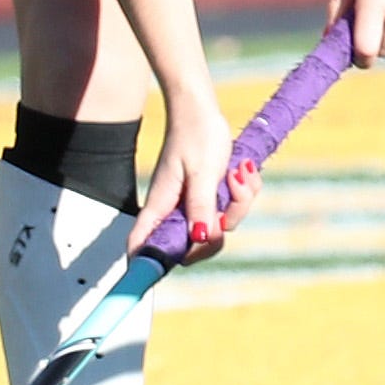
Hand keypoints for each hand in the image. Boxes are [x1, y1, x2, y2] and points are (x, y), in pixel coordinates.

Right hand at [135, 90, 249, 260]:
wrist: (203, 111)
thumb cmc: (197, 137)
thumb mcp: (203, 173)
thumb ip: (200, 207)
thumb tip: (199, 238)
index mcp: (160, 208)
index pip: (142, 248)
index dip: (148, 265)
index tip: (159, 272)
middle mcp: (174, 212)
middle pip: (197, 246)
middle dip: (223, 224)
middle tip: (230, 194)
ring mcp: (193, 206)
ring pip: (222, 226)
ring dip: (239, 202)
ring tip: (239, 172)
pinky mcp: (209, 198)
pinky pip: (231, 209)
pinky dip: (242, 193)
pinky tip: (242, 169)